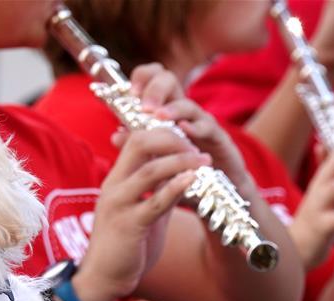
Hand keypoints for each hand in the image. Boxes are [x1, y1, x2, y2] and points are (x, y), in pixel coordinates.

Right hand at [73, 129, 207, 300]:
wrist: (103, 279)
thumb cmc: (124, 247)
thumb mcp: (144, 212)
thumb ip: (158, 192)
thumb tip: (183, 175)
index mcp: (117, 180)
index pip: (136, 139)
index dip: (163, 133)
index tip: (188, 139)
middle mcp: (114, 187)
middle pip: (140, 143)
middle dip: (172, 138)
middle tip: (196, 147)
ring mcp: (119, 205)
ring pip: (149, 170)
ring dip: (180, 161)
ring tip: (203, 160)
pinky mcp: (128, 226)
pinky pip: (154, 202)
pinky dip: (175, 188)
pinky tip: (193, 180)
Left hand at [126, 63, 253, 192]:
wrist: (217, 190)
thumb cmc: (183, 170)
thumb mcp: (156, 159)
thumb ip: (138, 146)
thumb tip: (116, 136)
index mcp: (165, 108)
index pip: (153, 78)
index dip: (142, 78)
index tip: (131, 92)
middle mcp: (182, 111)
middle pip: (170, 81)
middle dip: (155, 89)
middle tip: (144, 106)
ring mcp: (201, 122)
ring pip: (188, 105)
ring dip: (172, 109)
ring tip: (159, 116)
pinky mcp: (218, 137)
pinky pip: (207, 127)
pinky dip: (196, 128)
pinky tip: (184, 130)